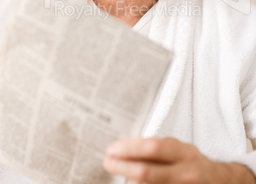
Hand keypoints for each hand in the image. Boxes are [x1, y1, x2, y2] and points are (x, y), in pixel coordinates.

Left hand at [103, 137, 255, 182]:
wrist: (220, 183)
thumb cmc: (192, 163)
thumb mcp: (180, 150)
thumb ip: (158, 149)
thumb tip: (125, 149)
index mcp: (185, 153)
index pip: (154, 148)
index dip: (130, 148)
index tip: (111, 149)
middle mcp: (186, 173)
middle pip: (147, 172)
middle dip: (122, 167)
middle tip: (107, 162)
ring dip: (129, 181)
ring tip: (118, 173)